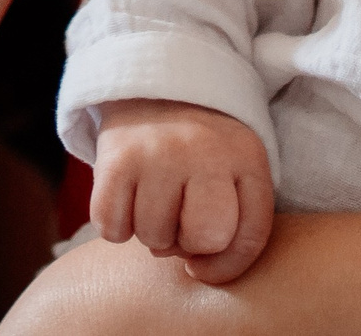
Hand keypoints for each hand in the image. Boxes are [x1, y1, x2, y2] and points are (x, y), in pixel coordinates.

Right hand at [91, 98, 276, 284]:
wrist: (154, 89)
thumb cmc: (202, 150)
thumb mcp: (237, 174)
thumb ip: (238, 230)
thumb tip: (196, 272)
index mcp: (246, 156)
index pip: (248, 238)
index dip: (227, 263)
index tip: (209, 254)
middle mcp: (205, 150)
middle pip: (204, 239)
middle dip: (189, 242)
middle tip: (180, 216)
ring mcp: (158, 153)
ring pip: (154, 239)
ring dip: (151, 231)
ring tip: (155, 197)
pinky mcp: (115, 159)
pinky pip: (112, 229)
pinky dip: (116, 224)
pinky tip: (128, 196)